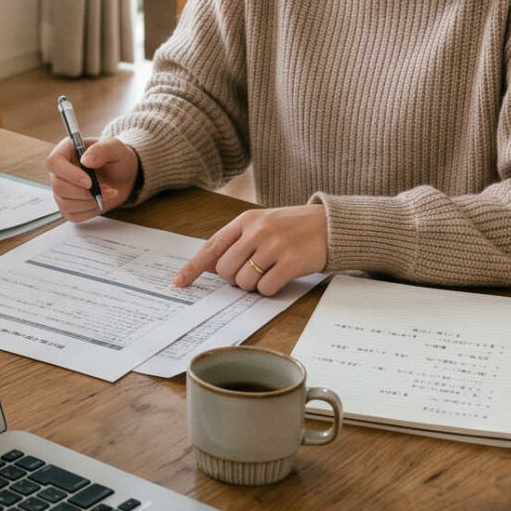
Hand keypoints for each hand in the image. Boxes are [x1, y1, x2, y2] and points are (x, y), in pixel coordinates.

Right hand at [45, 137, 139, 222]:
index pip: (54, 163)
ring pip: (66, 204)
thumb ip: (102, 150)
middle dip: (85, 192)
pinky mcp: (69, 206)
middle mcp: (60, 171)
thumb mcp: (116, 148)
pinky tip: (100, 201)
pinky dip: (90, 211)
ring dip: (90, 202)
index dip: (69, 174)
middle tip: (107, 188)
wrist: (124, 176)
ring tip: (108, 193)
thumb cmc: (117, 159)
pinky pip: (73, 215)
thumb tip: (86, 160)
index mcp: (66, 151)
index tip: (89, 182)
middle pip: (59, 187)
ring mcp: (62, 190)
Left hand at [174, 205, 328, 294]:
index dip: (193, 267)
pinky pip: (265, 289)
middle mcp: (257, 231)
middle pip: (225, 270)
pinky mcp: (290, 262)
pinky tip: (280, 276)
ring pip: (244, 282)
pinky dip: (269, 289)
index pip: (212, 247)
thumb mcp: (262, 223)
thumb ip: (237, 240)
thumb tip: (210, 266)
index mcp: (246, 220)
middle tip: (252, 271)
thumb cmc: (292, 227)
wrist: (330, 225)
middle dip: (234, 278)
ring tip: (269, 271)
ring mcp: (274, 246)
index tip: (179, 282)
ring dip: (252, 285)